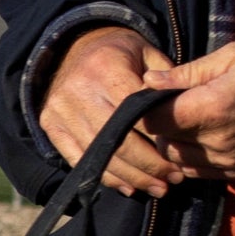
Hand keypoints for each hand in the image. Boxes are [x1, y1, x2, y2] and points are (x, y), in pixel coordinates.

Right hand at [40, 26, 197, 195]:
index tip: (181, 159)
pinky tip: (129, 186)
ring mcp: (60, 110)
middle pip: (117, 140)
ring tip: (157, 186)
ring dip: (131, 177)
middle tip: (172, 179)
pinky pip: (79, 159)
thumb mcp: (149, 55)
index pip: (135, 114)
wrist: (74, 48)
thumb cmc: (121, 54)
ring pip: (100, 154)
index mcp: (105, 68)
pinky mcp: (50, 125)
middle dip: (148, 165)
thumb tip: (184, 116)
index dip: (159, 140)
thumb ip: (167, 83)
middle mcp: (79, 90)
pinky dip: (106, 177)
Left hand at [148, 40, 234, 175]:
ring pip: (178, 160)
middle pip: (162, 143)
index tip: (153, 97)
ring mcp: (229, 161)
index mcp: (211, 108)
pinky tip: (205, 137)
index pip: (151, 121)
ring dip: (176, 143)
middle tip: (174, 106)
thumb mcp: (233, 56)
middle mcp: (217, 141)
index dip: (145, 109)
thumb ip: (186, 73)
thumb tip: (149, 82)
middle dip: (160, 126)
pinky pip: (199, 171)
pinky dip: (193, 157)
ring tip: (190, 121)